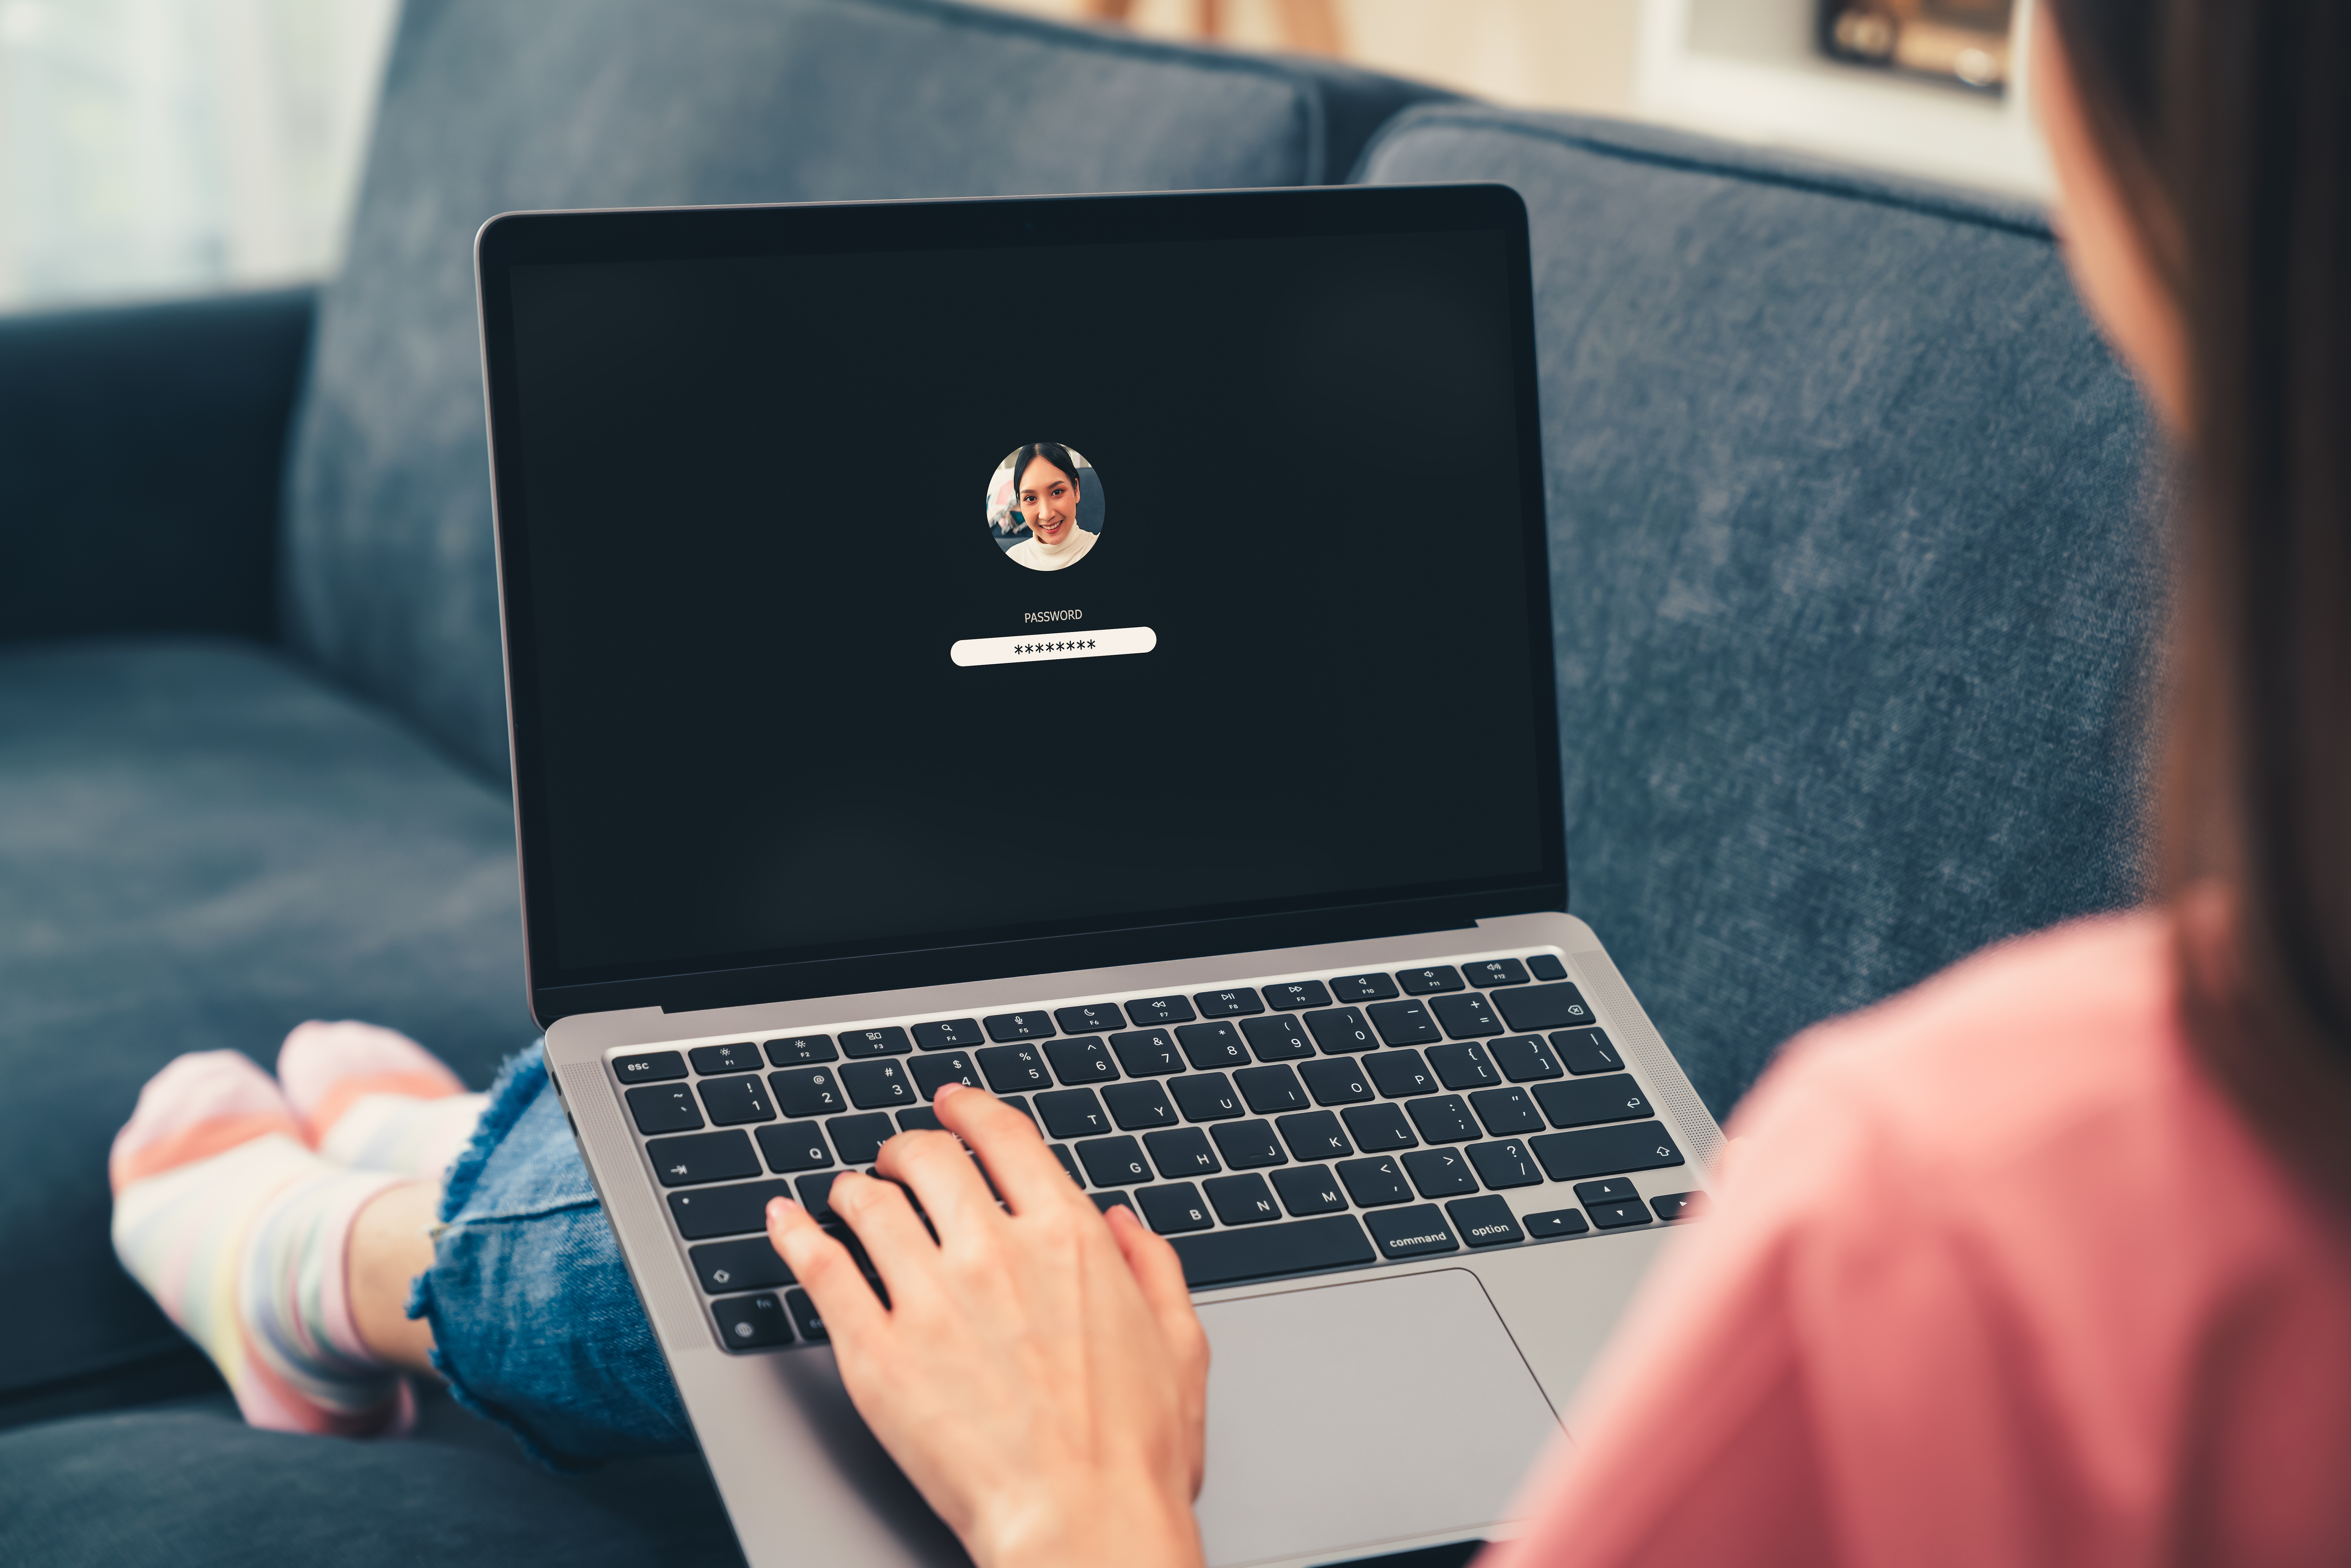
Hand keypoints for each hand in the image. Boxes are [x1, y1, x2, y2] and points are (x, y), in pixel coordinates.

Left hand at [765, 1084, 1209, 1567]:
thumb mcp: (1178, 1346)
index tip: (951, 1105)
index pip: (1004, 1139)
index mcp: (1067, 1242)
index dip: (969, 1110)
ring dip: (854, 1188)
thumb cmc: (1134, 1456)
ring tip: (848, 1195)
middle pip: (929, 1158)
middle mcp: (995, 1254)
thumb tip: (1124, 1225)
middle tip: (897, 1158)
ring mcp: (930, 1300)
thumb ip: (1154, 1270)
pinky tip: (787, 1221)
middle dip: (908, 1148)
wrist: (1083, 1526)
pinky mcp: (877, 1353)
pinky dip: (796, 1233)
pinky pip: (820, 1269)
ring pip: (869, 1205)